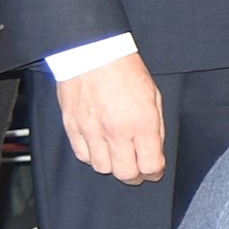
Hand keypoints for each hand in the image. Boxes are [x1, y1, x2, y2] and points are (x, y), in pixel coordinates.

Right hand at [56, 50, 166, 183]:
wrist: (93, 52)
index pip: (150, 165)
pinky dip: (92, 156)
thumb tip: (155, 150)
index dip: (154, 172)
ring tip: (118, 156)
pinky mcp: (73, 127)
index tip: (154, 170)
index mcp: (141, 122)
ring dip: (112, 166)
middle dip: (135, 176)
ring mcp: (92, 130)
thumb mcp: (154, 96)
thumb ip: (155, 127)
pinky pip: (83, 155)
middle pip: (125, 173)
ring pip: (102, 168)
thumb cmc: (126, 70)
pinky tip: (100, 147)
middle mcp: (116, 130)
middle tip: (137, 170)